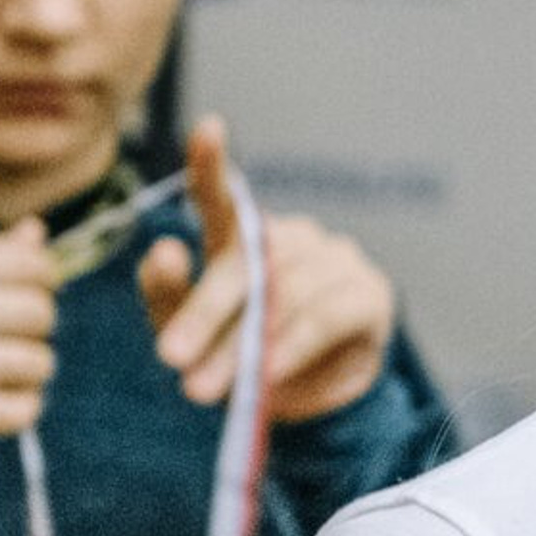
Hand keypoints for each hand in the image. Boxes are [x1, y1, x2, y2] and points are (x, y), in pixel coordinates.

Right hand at [0, 219, 57, 443]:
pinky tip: (6, 398)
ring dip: (35, 368)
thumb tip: (38, 236)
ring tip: (14, 367)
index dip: (44, 280)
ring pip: (30, 364)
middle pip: (34, 314)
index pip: (24, 265)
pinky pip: (8, 414)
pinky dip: (22, 406)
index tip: (28, 291)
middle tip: (17, 333)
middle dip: (39, 324)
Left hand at [142, 117, 393, 421]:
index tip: (208, 126)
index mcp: (246, 242)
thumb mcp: (196, 337)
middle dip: (204, 314)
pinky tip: (267, 374)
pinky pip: (324, 318)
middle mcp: (294, 239)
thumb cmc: (249, 361)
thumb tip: (166, 248)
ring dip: (242, 346)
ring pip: (284, 295)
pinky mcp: (370, 295)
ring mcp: (337, 261)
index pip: (224, 199)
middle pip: (245, 263)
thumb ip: (171, 297)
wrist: (316, 408)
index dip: (213, 163)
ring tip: (209, 389)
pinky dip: (291, 347)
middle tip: (170, 357)